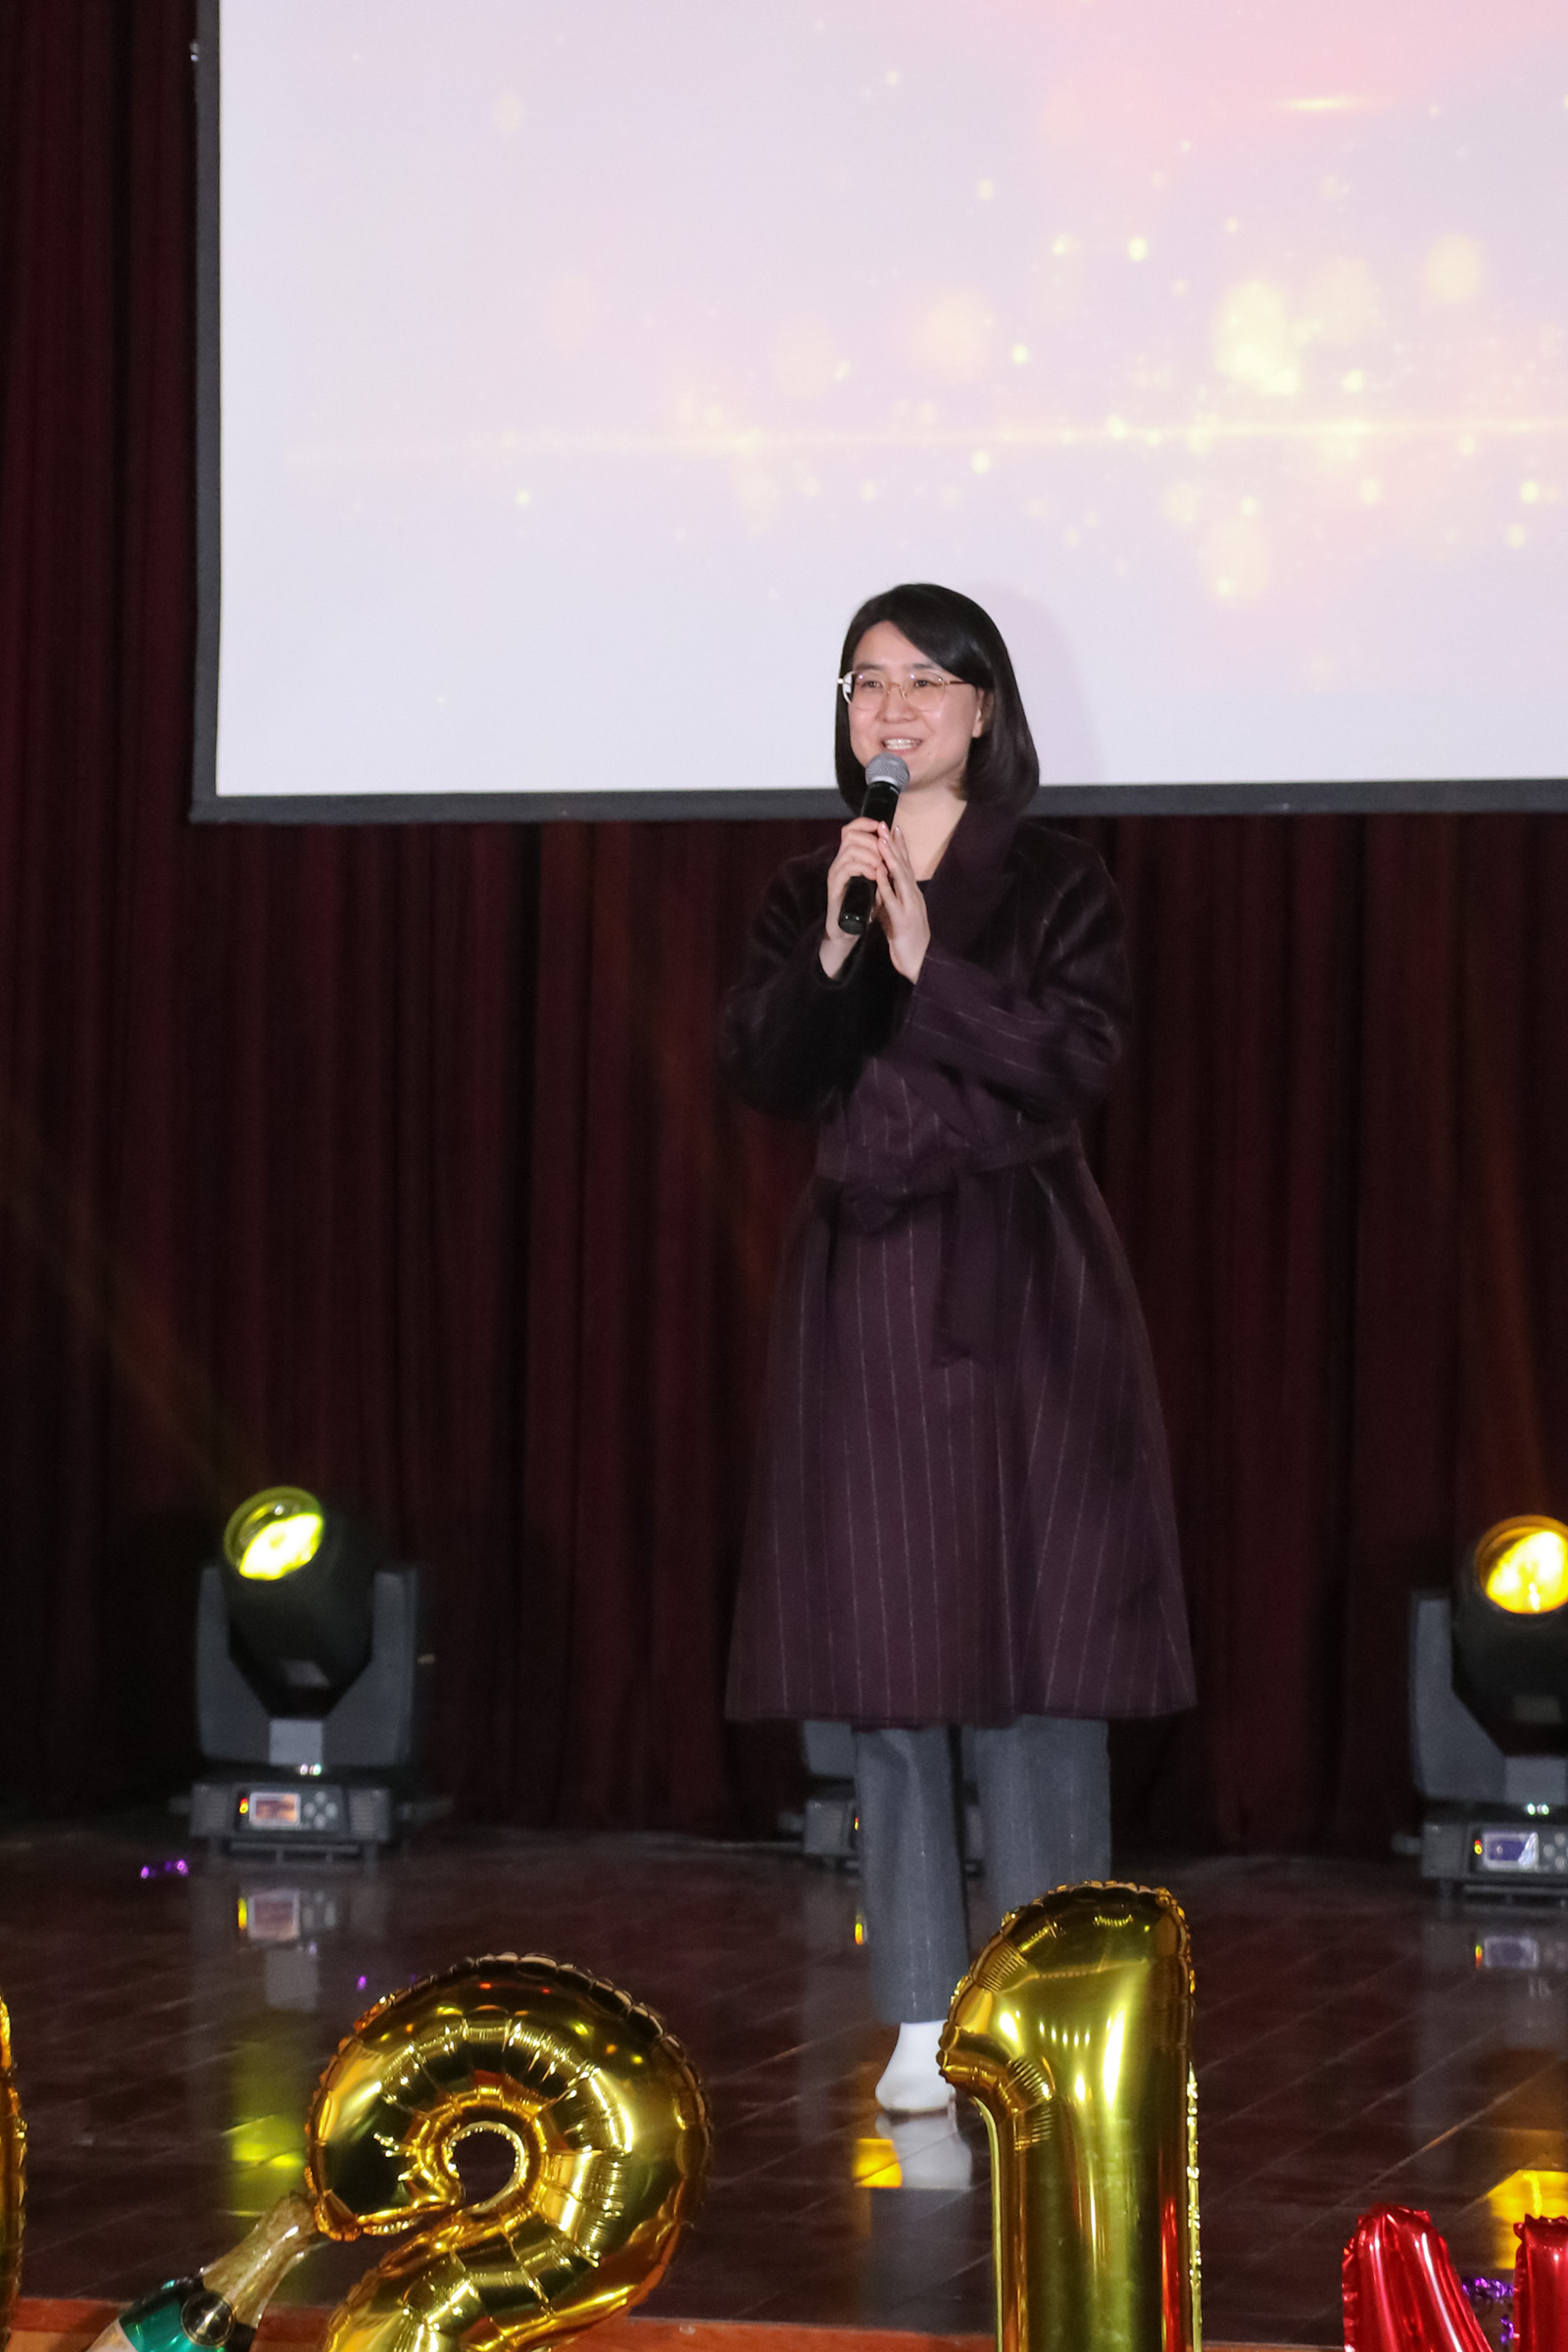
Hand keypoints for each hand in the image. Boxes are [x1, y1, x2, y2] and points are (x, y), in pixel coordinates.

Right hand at [820, 817, 886, 976]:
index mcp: (849, 857)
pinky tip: (873, 875)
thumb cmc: (863, 905)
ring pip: (849, 850)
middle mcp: (839, 861)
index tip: (881, 825)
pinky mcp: (834, 887)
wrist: (849, 930)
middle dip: (871, 841)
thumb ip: (881, 862)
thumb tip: (894, 843)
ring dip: (870, 855)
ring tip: (881, 866)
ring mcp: (835, 874)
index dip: (865, 823)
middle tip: (884, 852)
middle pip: (850, 835)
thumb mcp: (875, 880)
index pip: (851, 829)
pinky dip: (862, 869)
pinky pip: (846, 869)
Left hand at [874, 823, 929, 981]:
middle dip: (894, 844)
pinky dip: (886, 884)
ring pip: (901, 878)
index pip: (905, 865)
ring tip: (882, 840)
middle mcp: (913, 896)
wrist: (918, 963)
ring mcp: (910, 907)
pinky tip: (879, 872)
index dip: (899, 845)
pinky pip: (893, 900)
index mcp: (911, 894)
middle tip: (885, 823)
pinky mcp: (903, 920)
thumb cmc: (906, 939)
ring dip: (891, 858)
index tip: (892, 827)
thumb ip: (888, 898)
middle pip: (904, 865)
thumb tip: (878, 884)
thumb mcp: (894, 914)